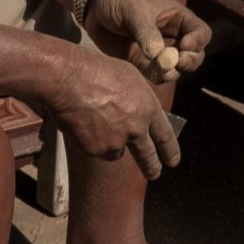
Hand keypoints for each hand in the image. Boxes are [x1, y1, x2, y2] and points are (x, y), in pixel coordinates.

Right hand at [43, 48, 181, 180]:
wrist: (71, 78)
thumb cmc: (97, 70)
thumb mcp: (129, 78)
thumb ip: (137, 100)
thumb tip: (137, 112)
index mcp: (148, 108)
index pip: (165, 136)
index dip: (170, 150)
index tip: (172, 161)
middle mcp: (136, 129)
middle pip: (148, 156)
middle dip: (152, 167)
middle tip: (154, 174)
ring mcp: (116, 141)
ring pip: (116, 151)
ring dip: (109, 144)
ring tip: (95, 121)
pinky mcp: (96, 149)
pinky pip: (95, 149)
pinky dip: (90, 142)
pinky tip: (82, 123)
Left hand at [83, 0, 213, 76]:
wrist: (93, 6)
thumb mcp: (134, 10)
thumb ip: (146, 31)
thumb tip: (158, 56)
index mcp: (178, 18)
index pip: (200, 32)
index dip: (198, 41)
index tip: (184, 46)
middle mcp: (173, 36)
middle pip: (194, 55)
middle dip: (190, 61)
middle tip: (178, 63)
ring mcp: (159, 51)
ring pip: (177, 68)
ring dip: (174, 72)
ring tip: (165, 71)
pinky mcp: (143, 63)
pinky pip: (157, 75)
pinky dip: (158, 77)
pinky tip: (154, 74)